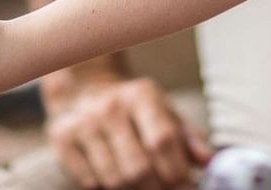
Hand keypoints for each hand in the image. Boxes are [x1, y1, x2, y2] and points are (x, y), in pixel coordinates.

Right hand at [40, 70, 212, 188]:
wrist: (84, 90)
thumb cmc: (135, 109)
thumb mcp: (165, 112)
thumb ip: (188, 137)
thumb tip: (209, 161)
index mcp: (141, 95)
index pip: (162, 141)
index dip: (177, 172)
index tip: (186, 186)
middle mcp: (110, 106)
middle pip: (138, 168)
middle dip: (156, 188)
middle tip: (164, 189)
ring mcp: (82, 123)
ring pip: (114, 180)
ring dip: (132, 189)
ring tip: (141, 182)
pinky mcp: (61, 138)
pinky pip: (90, 182)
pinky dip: (106, 186)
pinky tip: (113, 173)